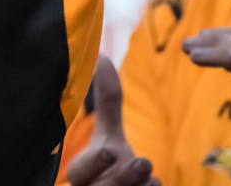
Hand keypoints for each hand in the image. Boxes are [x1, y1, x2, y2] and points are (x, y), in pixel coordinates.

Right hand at [67, 57, 160, 185]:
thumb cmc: (110, 171)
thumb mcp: (110, 137)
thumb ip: (107, 103)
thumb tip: (101, 56)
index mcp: (83, 174)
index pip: (79, 170)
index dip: (92, 162)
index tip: (109, 150)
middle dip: (122, 176)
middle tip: (142, 162)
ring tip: (151, 175)